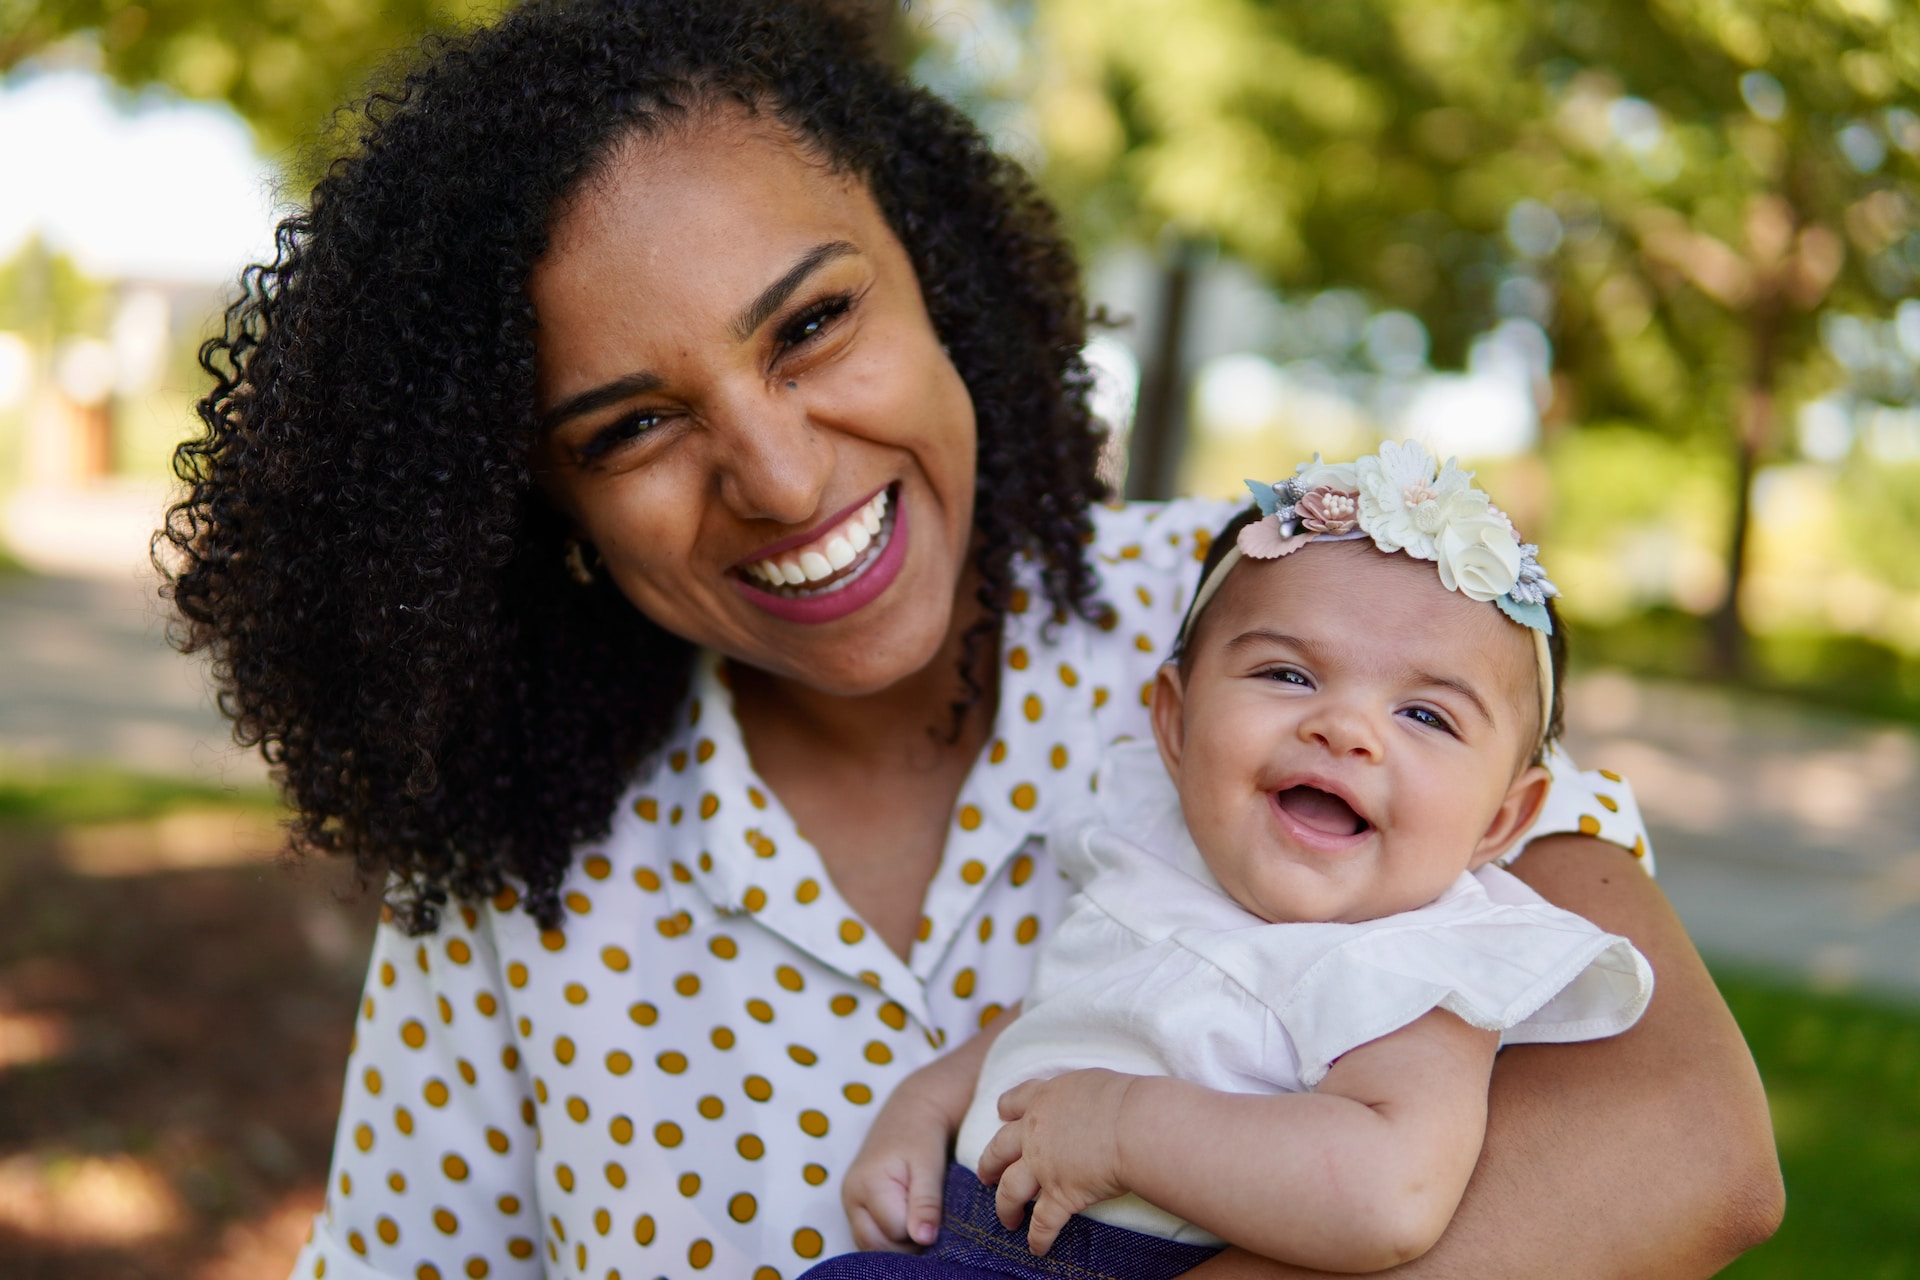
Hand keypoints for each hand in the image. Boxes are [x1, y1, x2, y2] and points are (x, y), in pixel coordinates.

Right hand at [841, 1081, 951, 1251]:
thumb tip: (924, 1239)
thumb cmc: (923, 1135)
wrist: (911, 1111)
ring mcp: (850, 1203)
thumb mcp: (929, 1165)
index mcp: (867, 1184)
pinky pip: (871, 1236)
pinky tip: (908, 1221)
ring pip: (872, 1245)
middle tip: (930, 1219)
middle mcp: (851, 1197)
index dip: (921, 1228)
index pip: (896, 1231)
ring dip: (898, 1243)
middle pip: (877, 1245)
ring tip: (920, 1219)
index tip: (937, 1211)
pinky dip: (890, 1237)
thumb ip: (926, 1203)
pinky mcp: (855, 1206)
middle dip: (907, 1242)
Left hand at [976, 1068, 1138, 1256]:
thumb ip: (1079, 1094)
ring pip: (1010, 1191)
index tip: (1001, 1115)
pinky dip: (1038, 1238)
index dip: (1005, 1110)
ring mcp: (1043, 1166)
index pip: (1013, 1102)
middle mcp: (1035, 1133)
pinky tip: (1037, 1248)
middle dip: (990, 1164)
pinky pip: (1042, 1223)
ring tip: (1007, 1219)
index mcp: (1044, 1099)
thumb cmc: (1126, 1099)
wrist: (1134, 1126)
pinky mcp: (1059, 1195)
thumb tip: (1092, 1101)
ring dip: (1005, 1207)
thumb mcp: (1093, 1082)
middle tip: (986, 1174)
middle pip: (998, 1149)